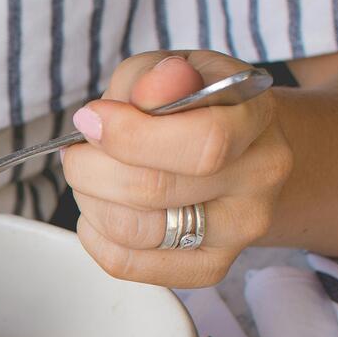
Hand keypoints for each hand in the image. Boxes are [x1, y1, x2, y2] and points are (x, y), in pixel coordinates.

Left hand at [61, 51, 293, 286]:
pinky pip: (127, 263)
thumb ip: (156, 76)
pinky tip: (98, 208)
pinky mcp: (208, 267)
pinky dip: (94, 235)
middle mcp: (258, 178)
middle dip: (93, 168)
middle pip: (155, 190)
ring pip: (136, 231)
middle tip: (78, 151)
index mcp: (256, 118)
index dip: (131, 135)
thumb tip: (151, 90)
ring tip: (89, 177)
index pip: (203, 142)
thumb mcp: (173, 69)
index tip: (92, 119)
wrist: (235, 150)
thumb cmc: (193, 105)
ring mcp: (238, 230)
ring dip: (90, 201)